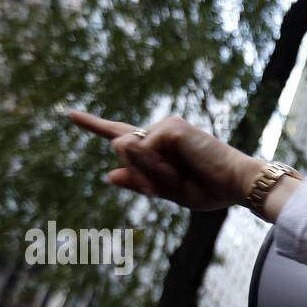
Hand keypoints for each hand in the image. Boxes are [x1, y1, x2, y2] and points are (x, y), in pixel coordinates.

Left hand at [67, 112, 264, 211]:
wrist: (236, 184)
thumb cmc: (210, 189)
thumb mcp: (169, 192)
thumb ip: (139, 183)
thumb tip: (109, 175)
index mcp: (158, 148)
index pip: (121, 134)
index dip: (94, 124)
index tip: (70, 114)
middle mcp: (159, 131)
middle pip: (121, 149)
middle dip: (137, 176)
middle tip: (161, 192)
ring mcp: (165, 126)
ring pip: (127, 148)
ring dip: (146, 173)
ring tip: (177, 177)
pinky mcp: (171, 127)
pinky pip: (143, 149)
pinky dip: (156, 168)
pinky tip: (179, 172)